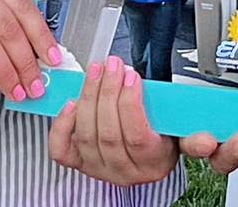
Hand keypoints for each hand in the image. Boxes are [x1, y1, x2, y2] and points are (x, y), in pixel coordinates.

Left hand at [49, 55, 177, 184]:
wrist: (147, 159)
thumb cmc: (161, 137)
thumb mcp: (175, 126)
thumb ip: (168, 111)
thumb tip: (156, 93)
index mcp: (152, 162)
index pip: (137, 136)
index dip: (130, 103)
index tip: (131, 76)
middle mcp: (123, 171)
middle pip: (109, 133)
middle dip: (108, 93)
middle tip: (112, 66)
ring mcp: (98, 169)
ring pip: (86, 136)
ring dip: (89, 97)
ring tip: (96, 72)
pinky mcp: (80, 164)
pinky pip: (63, 149)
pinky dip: (63, 126)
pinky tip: (71, 103)